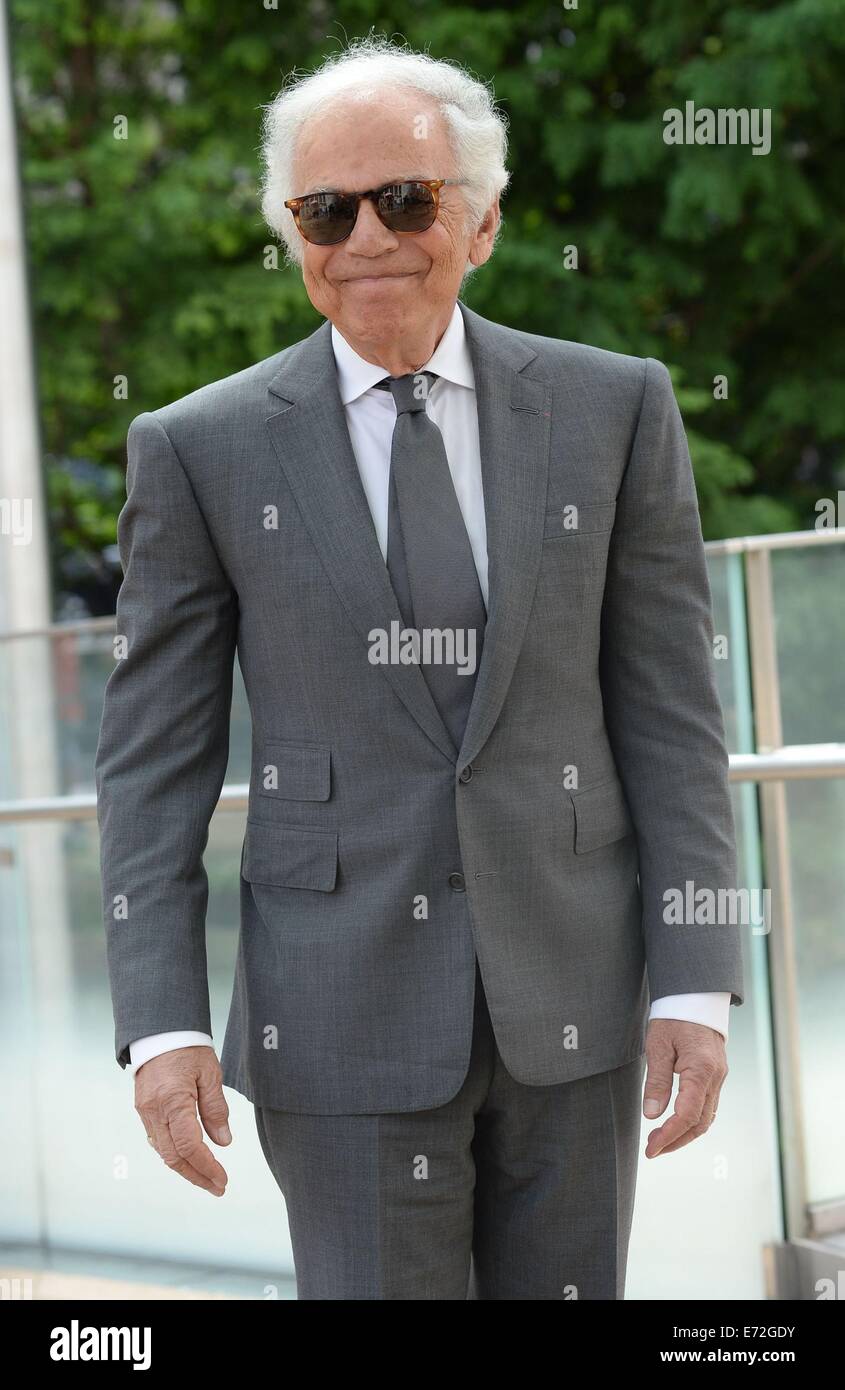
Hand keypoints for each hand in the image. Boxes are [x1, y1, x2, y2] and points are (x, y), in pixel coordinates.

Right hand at [135, 1045, 230, 1195]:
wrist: (159, 1030)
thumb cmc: (187, 1048)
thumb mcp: (210, 1074)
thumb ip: (216, 1109)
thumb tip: (223, 1142)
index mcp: (173, 1101)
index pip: (189, 1147)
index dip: (207, 1167)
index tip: (222, 1180)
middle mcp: (154, 1111)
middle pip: (173, 1157)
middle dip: (196, 1176)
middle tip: (217, 1187)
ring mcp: (145, 1111)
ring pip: (163, 1151)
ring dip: (185, 1168)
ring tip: (207, 1177)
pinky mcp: (143, 1109)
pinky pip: (156, 1139)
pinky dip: (173, 1152)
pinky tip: (188, 1157)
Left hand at [642, 1019, 727, 1157]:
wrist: (696, 997)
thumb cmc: (675, 1017)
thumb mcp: (658, 1045)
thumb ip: (656, 1081)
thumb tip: (652, 1115)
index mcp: (701, 1070)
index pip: (687, 1115)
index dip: (669, 1136)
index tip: (651, 1148)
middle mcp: (716, 1077)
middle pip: (700, 1123)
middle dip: (676, 1141)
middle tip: (652, 1150)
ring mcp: (719, 1078)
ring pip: (706, 1118)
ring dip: (684, 1134)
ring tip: (660, 1141)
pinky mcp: (716, 1076)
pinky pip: (708, 1106)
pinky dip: (692, 1121)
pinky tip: (675, 1124)